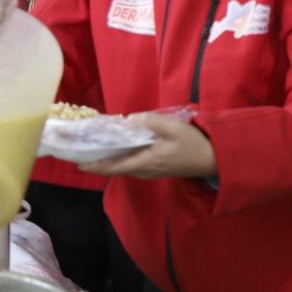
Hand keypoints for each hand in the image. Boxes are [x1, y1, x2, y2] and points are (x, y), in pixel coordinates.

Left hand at [80, 113, 217, 179]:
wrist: (212, 160)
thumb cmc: (192, 144)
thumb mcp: (173, 128)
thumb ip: (150, 122)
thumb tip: (130, 120)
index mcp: (146, 162)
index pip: (115, 167)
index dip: (96, 166)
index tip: (78, 164)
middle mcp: (145, 170)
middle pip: (116, 168)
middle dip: (97, 163)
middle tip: (79, 153)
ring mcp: (150, 171)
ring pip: (123, 167)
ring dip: (107, 161)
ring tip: (92, 149)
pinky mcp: (154, 168)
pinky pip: (131, 164)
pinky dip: (119, 158)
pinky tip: (115, 148)